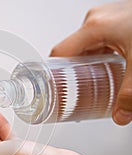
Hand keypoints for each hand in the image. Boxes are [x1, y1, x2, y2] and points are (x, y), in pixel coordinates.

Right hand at [50, 1, 131, 124]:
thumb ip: (129, 93)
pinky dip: (99, 53)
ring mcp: (105, 17)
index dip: (53, 71)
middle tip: (76, 88)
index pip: (60, 53)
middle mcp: (96, 20)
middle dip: (74, 71)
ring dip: (88, 63)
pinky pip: (97, 39)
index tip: (54, 86)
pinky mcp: (114, 18)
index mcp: (94, 28)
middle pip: (72, 50)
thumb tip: (120, 114)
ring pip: (85, 45)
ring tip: (92, 79)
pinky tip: (107, 65)